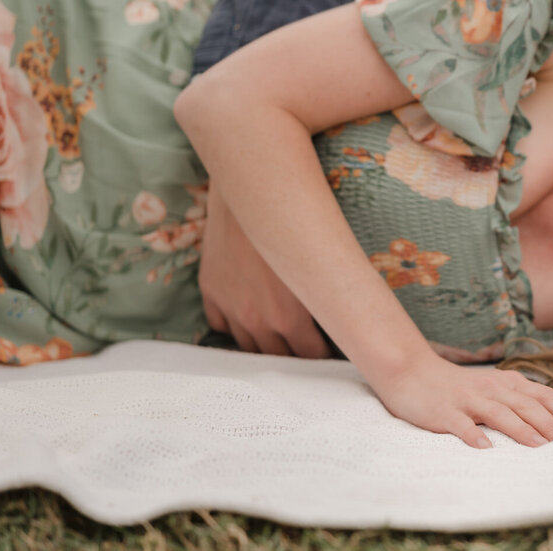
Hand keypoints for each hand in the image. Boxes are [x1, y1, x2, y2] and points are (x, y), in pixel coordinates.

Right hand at [199, 182, 330, 357]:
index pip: (309, 356)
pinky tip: (249, 319)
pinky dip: (234, 326)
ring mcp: (230, 307)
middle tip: (306, 347)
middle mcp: (257, 320)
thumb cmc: (297, 225)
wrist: (253, 195)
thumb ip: (323, 300)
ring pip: (247, 346)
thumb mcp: (319, 268)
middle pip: (277, 357)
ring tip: (279, 338)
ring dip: (263, 344)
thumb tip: (340, 317)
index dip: (322, 356)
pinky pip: (220, 325)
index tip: (329, 354)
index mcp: (289, 317)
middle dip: (294, 355)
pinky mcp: (211, 292)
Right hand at [369, 352, 552, 448]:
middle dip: (549, 424)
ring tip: (539, 446)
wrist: (414, 373)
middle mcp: (492, 388)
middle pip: (526, 405)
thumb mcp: (494, 388)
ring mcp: (468, 400)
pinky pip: (462, 425)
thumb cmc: (460, 387)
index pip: (542, 395)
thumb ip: (519, 400)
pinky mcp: (446, 412)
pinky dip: (474, 436)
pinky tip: (485, 450)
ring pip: (499, 413)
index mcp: (507, 382)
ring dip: (521, 429)